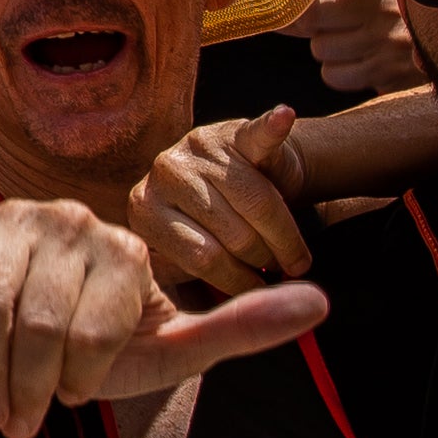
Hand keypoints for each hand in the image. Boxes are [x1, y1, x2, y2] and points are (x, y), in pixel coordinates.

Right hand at [0, 158, 325, 434]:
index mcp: (126, 246)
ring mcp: (16, 224)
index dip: (81, 380)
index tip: (78, 395)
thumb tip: (324, 301)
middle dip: (30, 385)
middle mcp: (74, 221)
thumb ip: (242, 326)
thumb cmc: (95, 352)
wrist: (12, 350)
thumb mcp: (172, 347)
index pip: (95, 334)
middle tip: (25, 413)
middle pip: (42, 327)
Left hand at [131, 107, 318, 298]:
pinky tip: (283, 116)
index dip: (239, 280)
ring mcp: (197, 148)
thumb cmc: (213, 229)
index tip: (259, 291)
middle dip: (264, 259)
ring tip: (293, 255)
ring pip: (258, 203)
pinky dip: (272, 127)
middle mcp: (163, 173)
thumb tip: (225, 321)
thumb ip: (195, 281)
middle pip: (234, 233)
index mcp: (144, 210)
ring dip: (286, 236)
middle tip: (279, 270)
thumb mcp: (188, 257)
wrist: (239, 180)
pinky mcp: (234, 132)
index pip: (202, 257)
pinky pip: (258, 133)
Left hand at [294, 0, 418, 98]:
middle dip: (310, 20)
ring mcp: (389, 40)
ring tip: (352, 39)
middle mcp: (385, 4)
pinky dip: (339, 71)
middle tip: (327, 19)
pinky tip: (359, 59)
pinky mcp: (389, 72)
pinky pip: (333, 75)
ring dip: (327, 47)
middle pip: (311, 13)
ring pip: (320, 48)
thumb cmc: (399, 5)